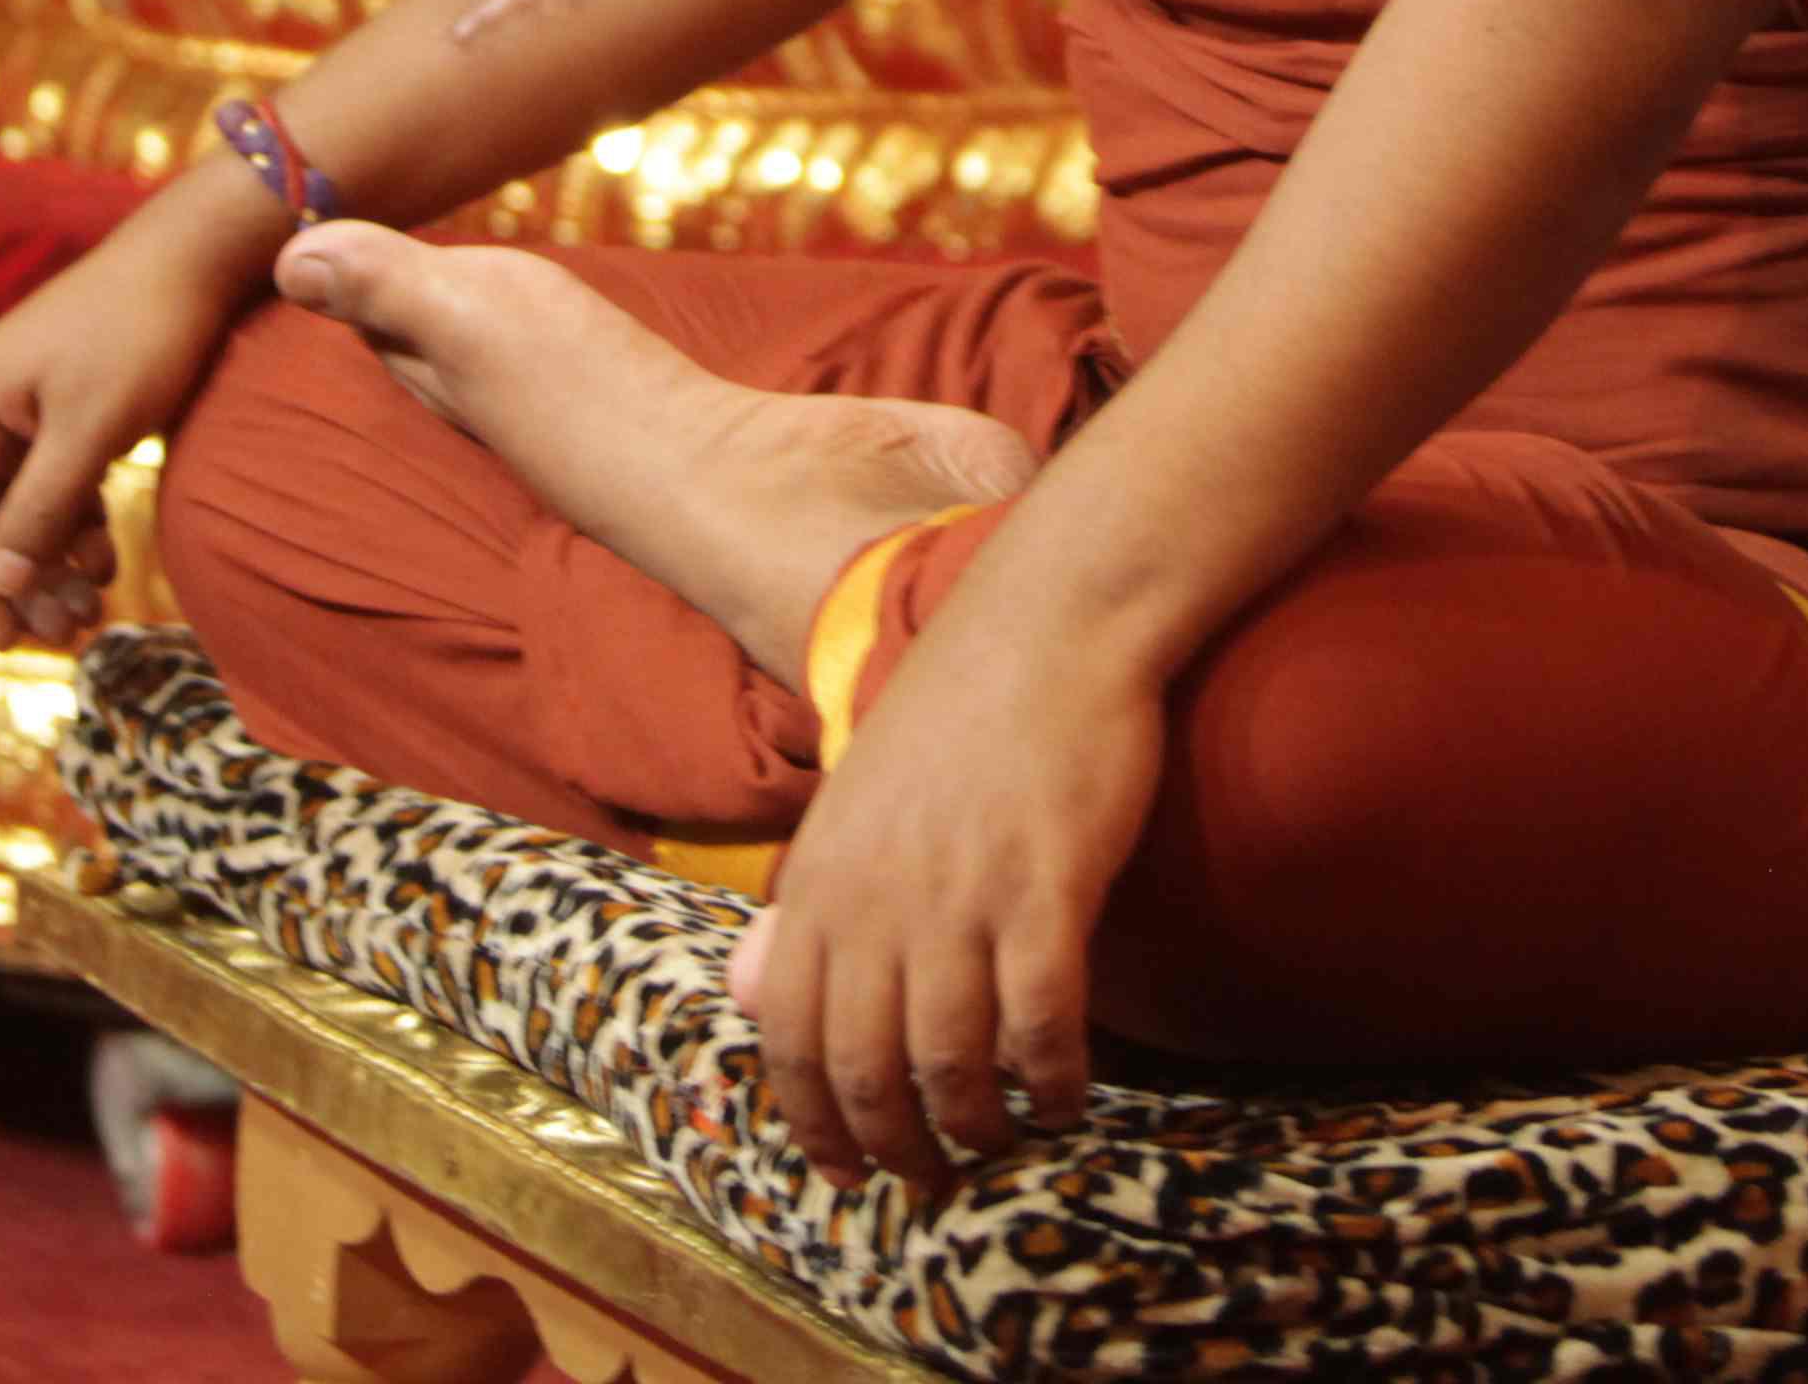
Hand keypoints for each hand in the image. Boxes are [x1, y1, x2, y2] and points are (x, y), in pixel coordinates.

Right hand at [0, 177, 280, 649]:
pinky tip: (105, 567)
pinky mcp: (71, 415)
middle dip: (16, 583)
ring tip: (90, 612)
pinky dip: (76, 530)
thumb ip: (39, 508)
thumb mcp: (87, 429)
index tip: (5, 639)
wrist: (198, 260)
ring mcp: (28, 413)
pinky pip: (58, 490)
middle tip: (65, 634)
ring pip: (22, 512)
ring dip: (49, 566)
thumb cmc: (137, 333)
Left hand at [728, 617, 1157, 1188]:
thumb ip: (805, 905)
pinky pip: (1039, 1021)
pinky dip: (1050, 1079)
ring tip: (1000, 1142)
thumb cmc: (956, 713)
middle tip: (929, 1182)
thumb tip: (742, 990)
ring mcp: (960, 893)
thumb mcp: (851, 803)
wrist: (1046, 624)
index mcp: (823, 878)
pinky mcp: (1044, 885)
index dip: (812, 1120)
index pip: (786, 1034)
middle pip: (864, 1066)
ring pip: (948, 1060)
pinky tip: (1065, 1099)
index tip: (845, 1174)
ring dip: (974, 1125)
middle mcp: (878, 896)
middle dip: (893, 1146)